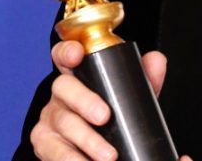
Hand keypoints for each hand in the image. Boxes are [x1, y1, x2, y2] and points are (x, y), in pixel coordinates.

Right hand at [29, 40, 189, 160]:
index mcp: (78, 76)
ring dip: (87, 140)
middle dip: (85, 101)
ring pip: (64, 124)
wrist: (100, 151)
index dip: (67, 51)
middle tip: (105, 117)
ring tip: (109, 155)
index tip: (78, 54)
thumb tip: (156, 60)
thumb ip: (145, 78)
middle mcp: (60, 95)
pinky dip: (71, 160)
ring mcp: (50, 120)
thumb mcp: (131, 97)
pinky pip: (55, 153)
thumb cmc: (115, 116)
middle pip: (64, 88)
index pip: (64, 56)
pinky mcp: (45, 145)